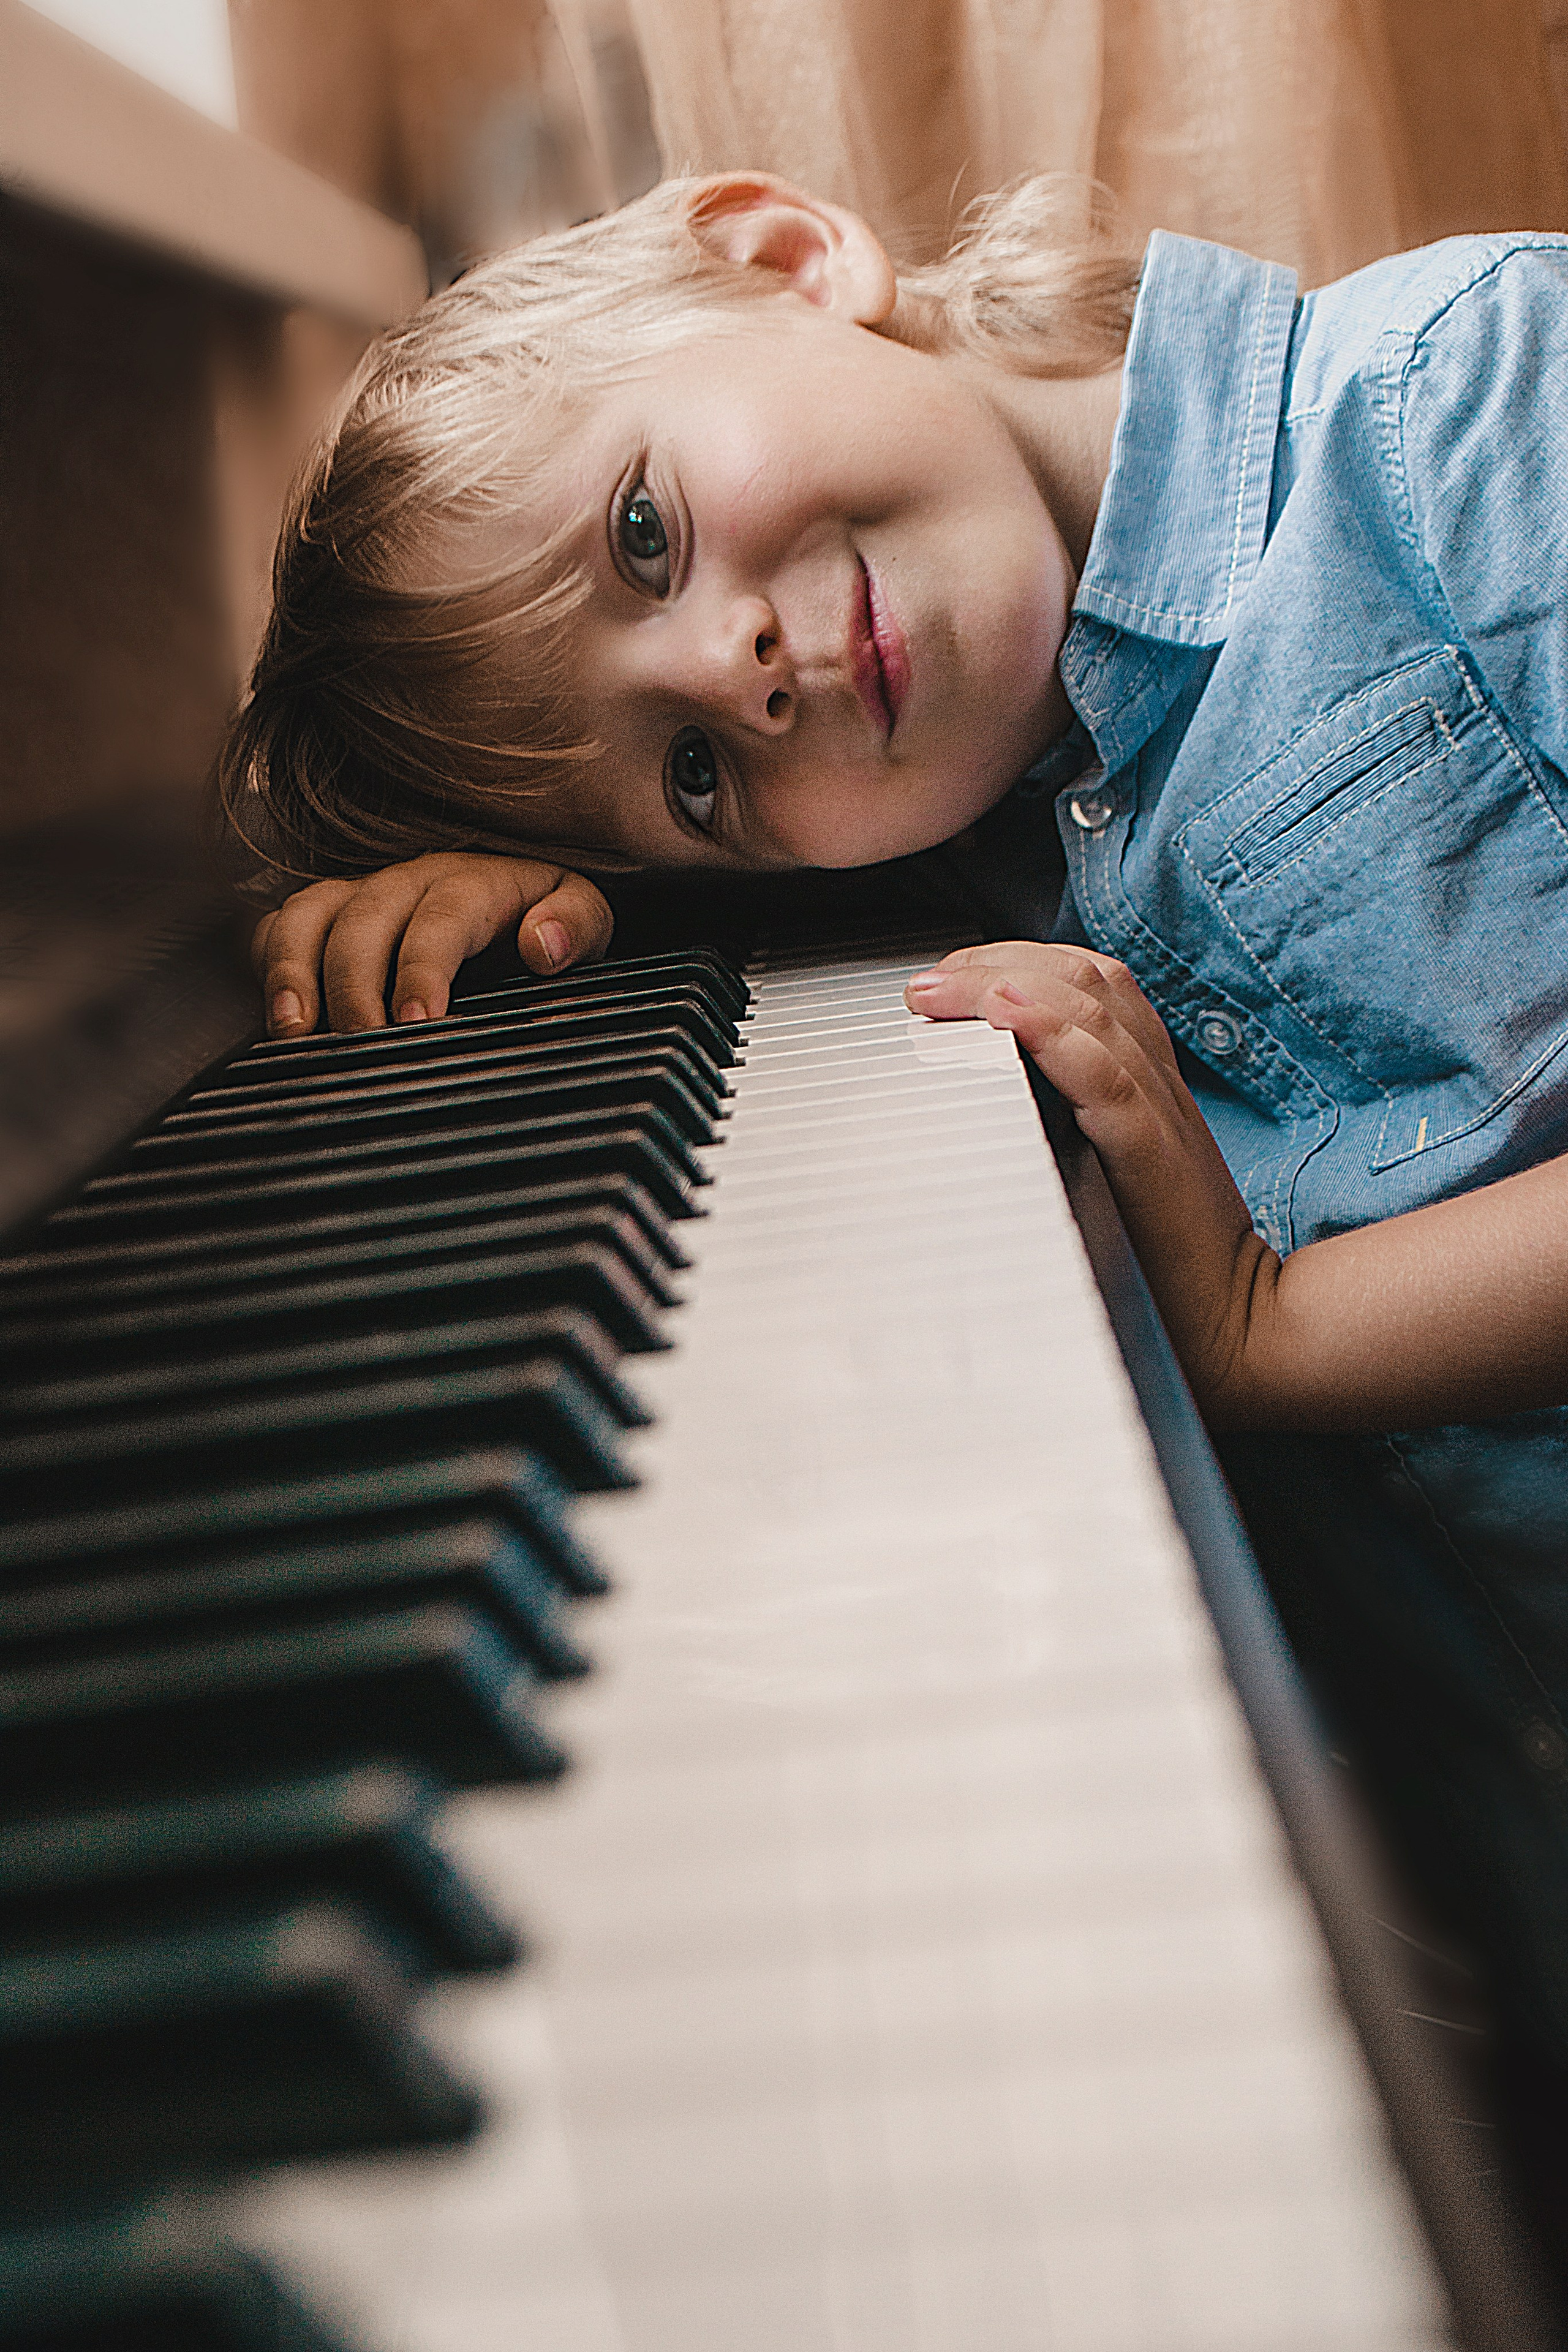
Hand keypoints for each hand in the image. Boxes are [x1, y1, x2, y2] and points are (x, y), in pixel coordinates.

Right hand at [250, 854, 614, 1036]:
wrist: (516, 899)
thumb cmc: (547, 916)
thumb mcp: (583, 915)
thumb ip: (575, 925)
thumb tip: (543, 945)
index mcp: (475, 881)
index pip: (442, 916)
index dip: (423, 965)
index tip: (416, 1019)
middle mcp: (411, 880)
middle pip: (365, 919)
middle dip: (354, 983)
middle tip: (358, 1043)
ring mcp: (362, 894)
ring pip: (311, 915)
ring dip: (294, 970)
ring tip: (292, 1032)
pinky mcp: (329, 916)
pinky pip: (284, 926)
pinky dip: (271, 964)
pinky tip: (276, 1014)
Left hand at [905, 942, 1281, 1422]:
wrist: (1242, 1328)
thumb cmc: (1171, 1266)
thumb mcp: (1120, 1177)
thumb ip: (1080, 1131)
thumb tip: (1001, 1108)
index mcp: (1155, 1084)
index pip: (1096, 985)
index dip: (1022, 964)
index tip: (954, 978)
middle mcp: (1160, 1084)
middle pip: (1087, 979)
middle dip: (999, 963)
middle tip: (929, 982)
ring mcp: (1161, 1113)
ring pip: (1091, 1011)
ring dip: (1005, 986)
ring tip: (939, 991)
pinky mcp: (1153, 1153)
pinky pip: (1105, 1076)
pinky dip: (1052, 1035)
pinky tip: (1003, 1012)